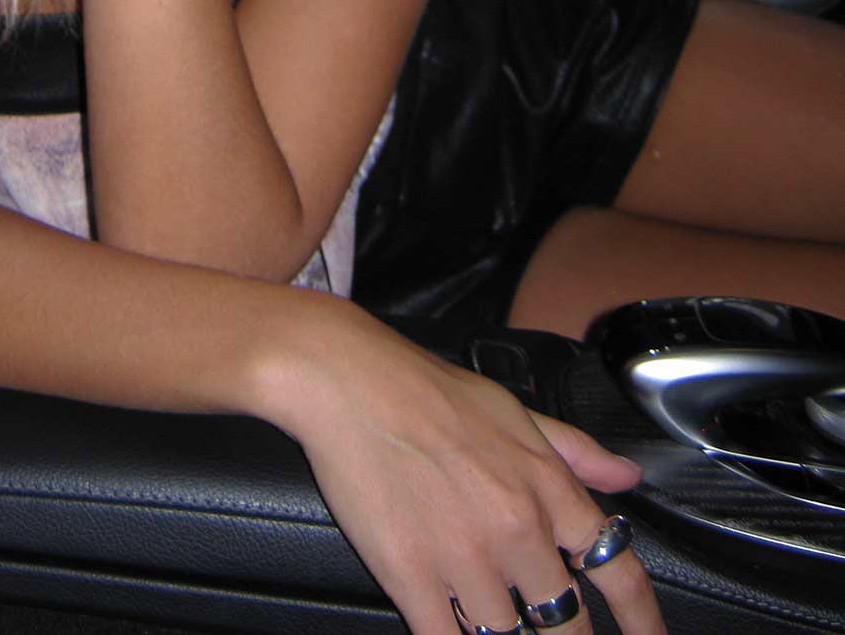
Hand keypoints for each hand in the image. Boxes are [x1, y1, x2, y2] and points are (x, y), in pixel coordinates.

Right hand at [285, 310, 663, 634]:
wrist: (349, 381)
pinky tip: (451, 632)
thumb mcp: (513, 410)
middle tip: (549, 630)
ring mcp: (466, 560)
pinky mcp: (412, 579)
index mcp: (547, 489)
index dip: (643, 619)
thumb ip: (574, 452)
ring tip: (488, 619)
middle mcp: (518, 531)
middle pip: (565, 624)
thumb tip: (626, 478)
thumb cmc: (428, 390)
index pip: (618, 570)